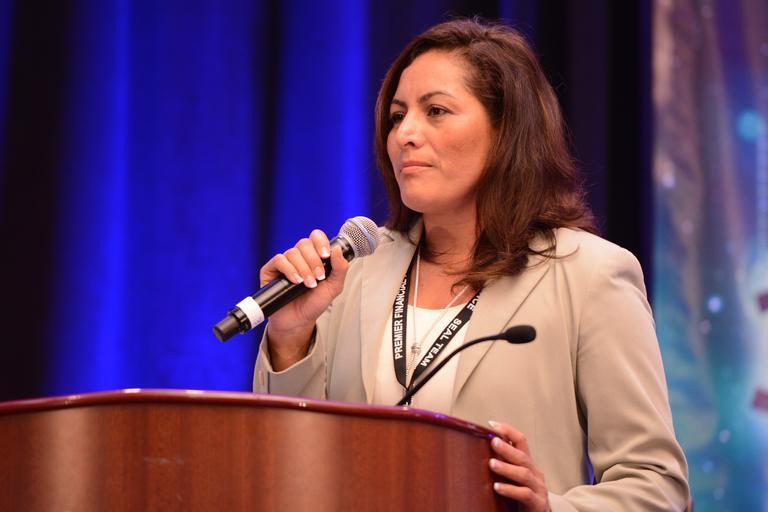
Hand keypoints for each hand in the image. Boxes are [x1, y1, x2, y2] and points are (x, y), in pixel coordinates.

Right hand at [261, 229, 348, 366]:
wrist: (298, 321)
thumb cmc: (314, 303)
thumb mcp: (333, 287)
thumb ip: (340, 269)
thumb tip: (337, 249)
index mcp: (314, 256)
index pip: (316, 237)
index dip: (321, 242)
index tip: (326, 255)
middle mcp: (299, 257)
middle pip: (304, 243)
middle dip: (314, 261)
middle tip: (318, 277)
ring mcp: (284, 262)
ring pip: (293, 252)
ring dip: (303, 268)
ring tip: (308, 284)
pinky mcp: (271, 270)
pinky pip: (279, 260)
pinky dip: (289, 269)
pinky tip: (295, 281)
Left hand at [488, 421, 549, 511]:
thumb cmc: (522, 496)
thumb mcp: (513, 477)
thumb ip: (503, 463)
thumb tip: (479, 448)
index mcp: (528, 463)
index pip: (521, 441)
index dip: (508, 431)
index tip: (491, 424)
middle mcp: (535, 473)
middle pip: (522, 457)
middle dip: (507, 448)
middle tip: (493, 441)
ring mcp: (538, 488)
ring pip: (524, 474)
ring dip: (507, 468)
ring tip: (491, 464)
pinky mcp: (537, 503)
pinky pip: (525, 494)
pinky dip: (510, 490)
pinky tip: (497, 487)